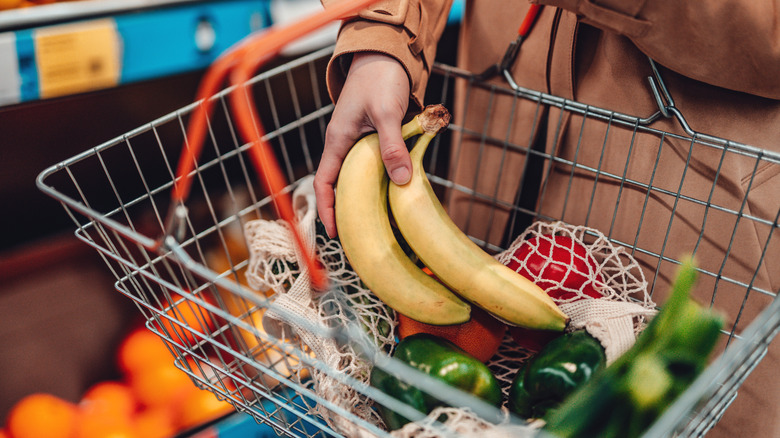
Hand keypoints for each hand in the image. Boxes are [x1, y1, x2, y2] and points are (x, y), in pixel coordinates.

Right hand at [314, 52, 410, 236]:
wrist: (386, 55)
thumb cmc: (381, 79)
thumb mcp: (388, 113)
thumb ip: (392, 147)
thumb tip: (400, 181)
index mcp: (338, 140)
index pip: (323, 182)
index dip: (326, 208)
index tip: (334, 232)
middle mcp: (343, 144)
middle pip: (338, 184)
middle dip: (346, 210)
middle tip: (360, 235)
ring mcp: (357, 142)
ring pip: (356, 176)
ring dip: (364, 196)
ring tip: (378, 220)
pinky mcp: (371, 138)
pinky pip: (371, 165)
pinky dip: (379, 180)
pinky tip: (393, 191)